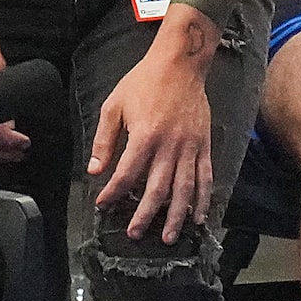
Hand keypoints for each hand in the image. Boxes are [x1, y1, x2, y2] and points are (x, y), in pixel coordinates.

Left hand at [90, 43, 213, 243]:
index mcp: (145, 136)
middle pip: (157, 190)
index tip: (103, 204)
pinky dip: (203, 199)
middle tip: (135, 233)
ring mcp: (190, 147)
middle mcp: (170, 146)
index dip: (113, 193)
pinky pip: (205, 177)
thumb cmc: (144, 81)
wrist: (180, 63)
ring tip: (169, 237)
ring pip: (184, 190)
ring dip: (176, 216)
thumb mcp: (114, 105)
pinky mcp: (204, 144)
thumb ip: (104, 140)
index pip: (127, 175)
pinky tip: (198, 216)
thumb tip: (95, 170)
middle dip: (144, 215)